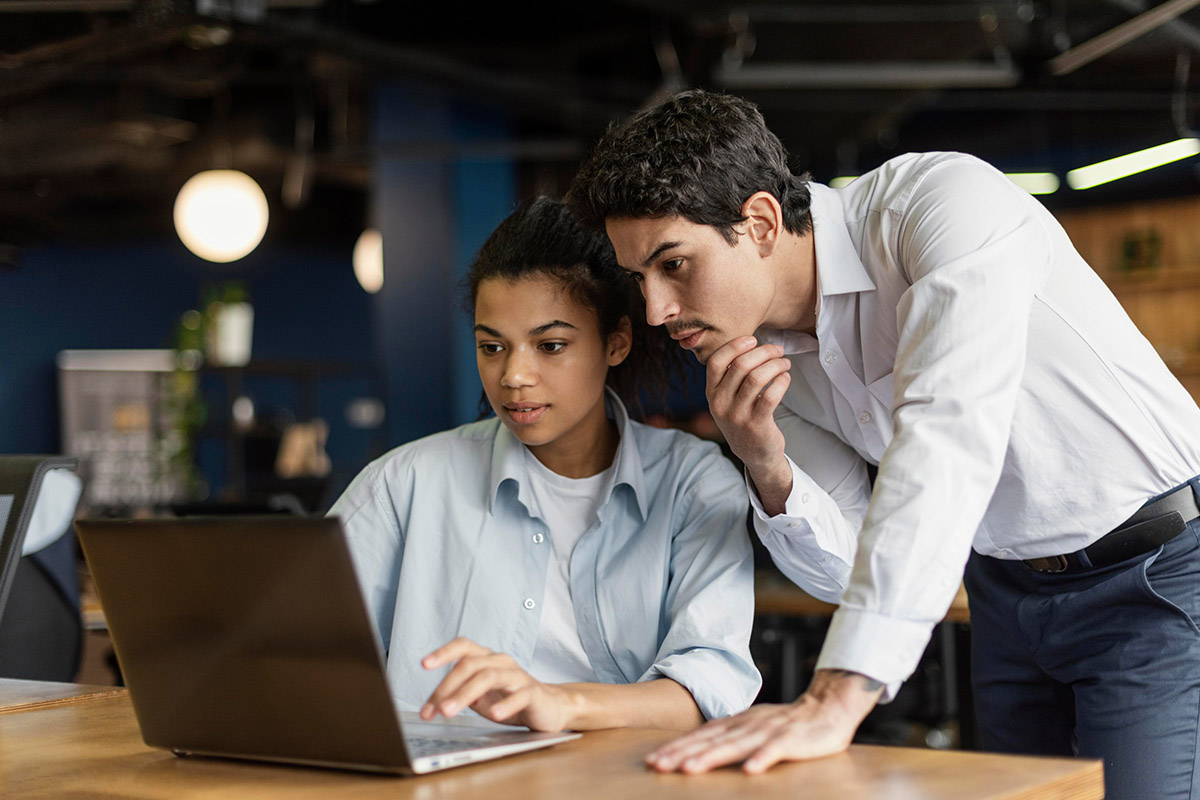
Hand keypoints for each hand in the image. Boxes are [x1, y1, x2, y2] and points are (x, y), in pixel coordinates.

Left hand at [419, 637, 571, 731]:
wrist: (549, 707)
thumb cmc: (510, 698)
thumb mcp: (480, 696)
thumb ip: (460, 693)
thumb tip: (433, 703)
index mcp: (486, 659)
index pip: (463, 647)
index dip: (443, 652)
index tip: (424, 664)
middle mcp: (501, 662)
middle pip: (470, 665)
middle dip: (447, 687)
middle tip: (434, 709)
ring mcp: (517, 675)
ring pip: (489, 676)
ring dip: (465, 694)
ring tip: (450, 711)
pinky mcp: (533, 692)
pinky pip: (519, 695)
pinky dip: (506, 704)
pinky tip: (495, 714)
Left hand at [644, 669, 881, 774]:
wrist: (828, 707)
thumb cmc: (788, 723)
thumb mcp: (752, 726)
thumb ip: (728, 736)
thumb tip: (698, 748)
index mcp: (737, 722)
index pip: (701, 736)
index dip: (677, 748)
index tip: (653, 760)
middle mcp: (748, 724)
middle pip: (710, 741)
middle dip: (682, 754)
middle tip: (658, 766)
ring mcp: (769, 731)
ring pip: (735, 745)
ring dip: (712, 757)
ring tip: (689, 769)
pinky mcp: (792, 739)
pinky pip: (775, 750)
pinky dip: (761, 758)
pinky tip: (749, 771)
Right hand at [706, 336, 792, 511]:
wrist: (754, 454)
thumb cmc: (743, 418)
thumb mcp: (727, 399)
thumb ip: (731, 376)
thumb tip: (751, 344)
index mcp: (711, 394)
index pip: (716, 362)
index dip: (735, 346)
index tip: (753, 340)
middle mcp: (720, 404)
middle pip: (741, 366)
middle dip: (764, 352)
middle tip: (778, 350)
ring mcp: (737, 416)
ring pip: (757, 377)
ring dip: (775, 365)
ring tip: (785, 363)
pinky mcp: (756, 424)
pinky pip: (771, 395)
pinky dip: (781, 381)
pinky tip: (785, 378)